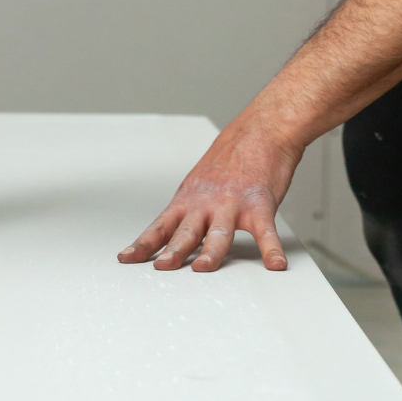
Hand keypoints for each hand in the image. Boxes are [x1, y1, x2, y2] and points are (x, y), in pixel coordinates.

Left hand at [118, 123, 300, 271]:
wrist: (260, 132)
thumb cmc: (231, 159)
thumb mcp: (200, 183)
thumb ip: (190, 211)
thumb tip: (175, 235)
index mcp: (189, 200)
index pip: (160, 227)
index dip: (143, 244)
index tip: (126, 259)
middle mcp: (207, 203)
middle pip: (186, 232)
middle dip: (173, 251)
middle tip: (162, 267)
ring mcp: (233, 204)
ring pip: (219, 233)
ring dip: (210, 252)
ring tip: (203, 268)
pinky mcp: (260, 204)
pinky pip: (266, 231)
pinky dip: (271, 250)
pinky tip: (274, 264)